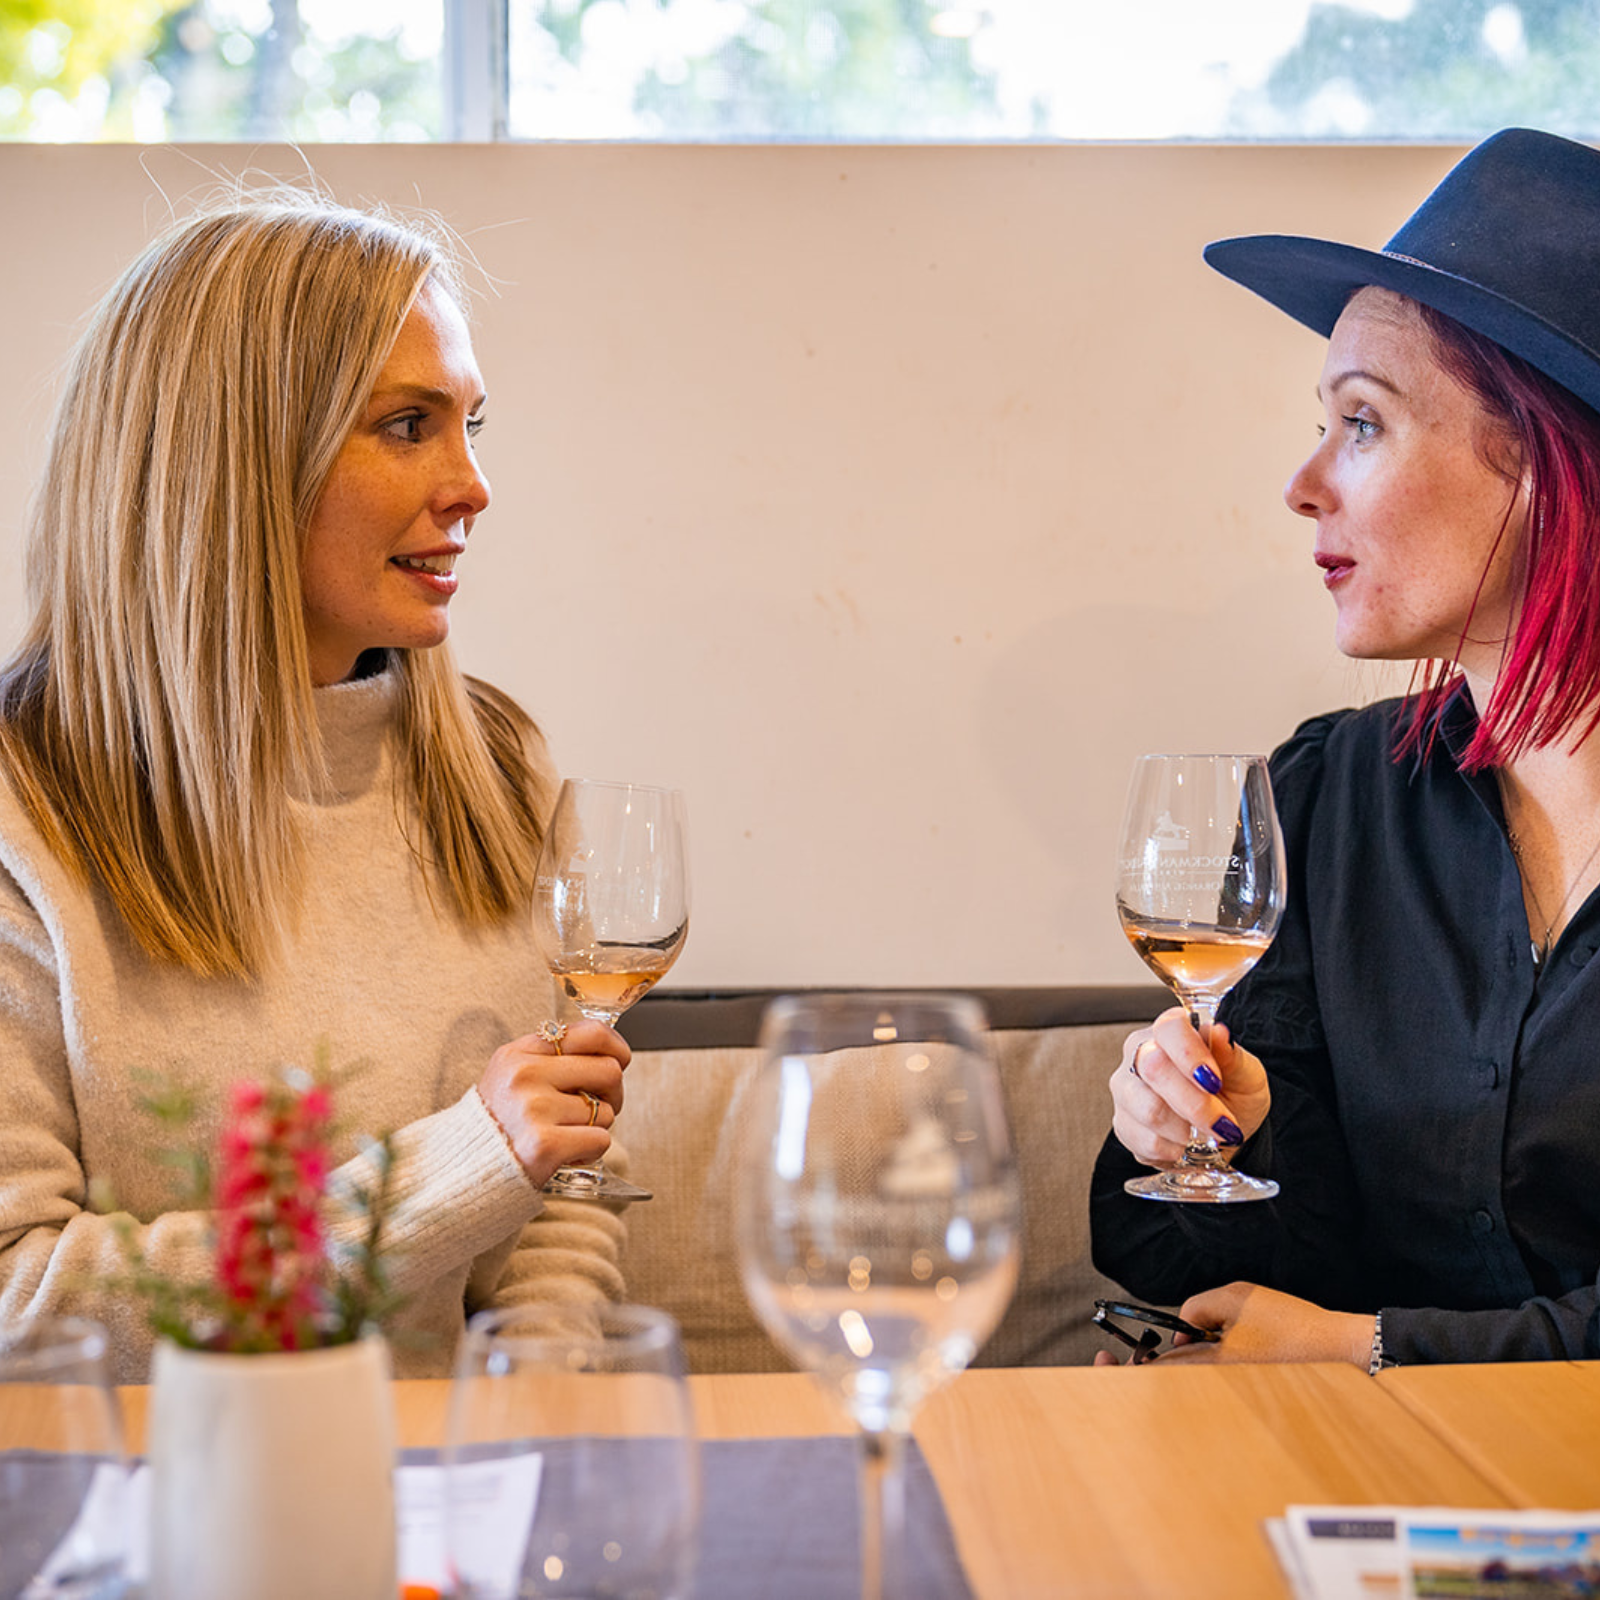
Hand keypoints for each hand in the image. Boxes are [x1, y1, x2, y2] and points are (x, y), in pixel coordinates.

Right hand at [477, 1019, 628, 1188]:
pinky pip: (600, 1140)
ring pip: (606, 1111)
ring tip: (567, 1134)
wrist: (464, 1171)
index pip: (591, 1032)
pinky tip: (566, 1153)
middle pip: (609, 1071)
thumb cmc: (499, 1123)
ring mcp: (534, 1109)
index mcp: (519, 1052)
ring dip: (596, 1127)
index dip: (617, 1047)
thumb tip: (610, 1050)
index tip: (619, 1061)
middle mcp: (525, 1075)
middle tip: (596, 1107)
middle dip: (613, 1093)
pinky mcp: (544, 1144)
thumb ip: (552, 1057)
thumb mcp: (512, 1075)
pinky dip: (590, 1150)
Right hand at [1108, 1006, 1270, 1168]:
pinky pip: (1144, 1141)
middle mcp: (1140, 1053)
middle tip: (1224, 1125)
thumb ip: (1231, 1055)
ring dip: (1186, 1132)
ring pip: (1148, 1110)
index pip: (1169, 1028)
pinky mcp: (1123, 1123)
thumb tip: (1219, 1032)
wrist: (1224, 1131)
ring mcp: (1126, 1088)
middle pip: (1154, 1070)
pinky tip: (1187, 1145)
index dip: (1190, 1054)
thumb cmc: (1234, 1094)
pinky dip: (1174, 1150)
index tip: (1215, 1081)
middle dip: (1195, 1104)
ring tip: (1206, 1136)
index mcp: (1170, 1031)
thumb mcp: (1246, 1074)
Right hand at [1161, 1282, 1371, 1364]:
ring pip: (1229, 1328)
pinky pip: (1251, 1331)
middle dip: (1205, 1345)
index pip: (1186, 1311)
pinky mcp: (1281, 1317)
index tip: (1183, 1359)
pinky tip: (1263, 1364)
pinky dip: (1248, 1347)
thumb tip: (1163, 1363)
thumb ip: (1191, 1359)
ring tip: (1243, 1367)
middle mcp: (1244, 1294)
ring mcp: (1264, 1305)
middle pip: (1206, 1319)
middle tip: (1214, 1367)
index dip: (1180, 1337)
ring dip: (1227, 1348)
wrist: (1340, 1347)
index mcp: (1228, 1295)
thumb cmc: (1290, 1349)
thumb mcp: (1230, 1359)